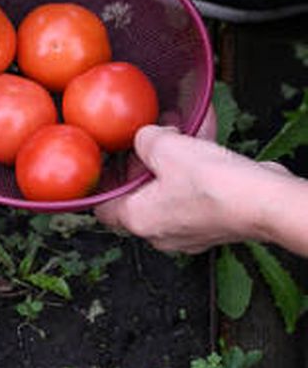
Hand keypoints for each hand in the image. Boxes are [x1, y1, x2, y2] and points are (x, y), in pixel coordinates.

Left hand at [94, 124, 293, 253]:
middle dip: (144, 166)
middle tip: (149, 144)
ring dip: (173, 164)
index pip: (104, 209)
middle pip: (139, 197)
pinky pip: (197, 192)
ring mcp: (189, 231)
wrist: (264, 201)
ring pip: (171, 192)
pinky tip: (204, 140)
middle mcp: (161, 232)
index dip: (105, 184)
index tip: (108, 166)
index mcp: (138, 220)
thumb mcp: (165, 146)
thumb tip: (147, 138)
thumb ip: (146, 139)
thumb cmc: (214, 185)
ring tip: (180, 136)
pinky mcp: (214, 224)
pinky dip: (198, 170)